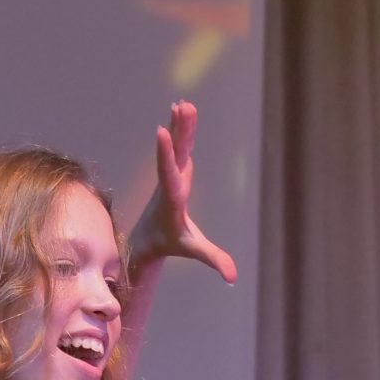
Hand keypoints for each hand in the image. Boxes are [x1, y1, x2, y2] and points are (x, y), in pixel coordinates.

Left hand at [127, 99, 237, 283]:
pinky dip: (180, 128)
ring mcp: (171, 175)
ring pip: (178, 146)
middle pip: (176, 153)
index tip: (162, 132)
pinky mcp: (174, 170)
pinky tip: (179, 108)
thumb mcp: (192, 250)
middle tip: (183, 107)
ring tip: (183, 102)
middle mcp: (170, 182)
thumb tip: (233, 277)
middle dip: (181, 132)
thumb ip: (213, 260)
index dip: (166, 154)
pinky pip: (178, 146)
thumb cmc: (170, 243)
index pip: (169, 174)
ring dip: (181, 124)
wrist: (147, 238)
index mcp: (172, 199)